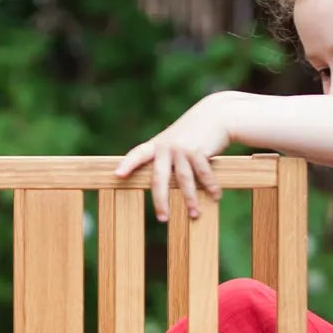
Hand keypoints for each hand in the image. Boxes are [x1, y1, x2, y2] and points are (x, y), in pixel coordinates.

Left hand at [114, 94, 232, 220]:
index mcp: (157, 145)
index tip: (118, 175)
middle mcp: (167, 147)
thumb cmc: (192, 133)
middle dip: (160, 200)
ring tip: (194, 214)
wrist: (215, 114)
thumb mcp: (174, 140)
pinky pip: (203, 174)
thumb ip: (164, 158)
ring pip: (184, 179)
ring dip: (190, 199)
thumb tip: (160, 186)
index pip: (138, 154)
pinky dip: (210, 186)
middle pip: (159, 178)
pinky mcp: (199, 150)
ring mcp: (182, 149)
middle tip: (162, 218)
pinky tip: (215, 196)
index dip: (128, 164)